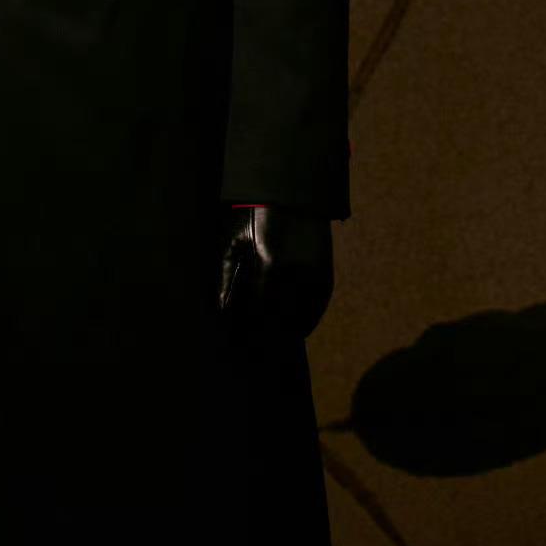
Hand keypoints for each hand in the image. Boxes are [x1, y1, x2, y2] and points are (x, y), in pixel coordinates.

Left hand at [218, 201, 333, 337]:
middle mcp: (296, 272)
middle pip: (281, 318)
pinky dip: (308, 319)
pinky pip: (319, 303)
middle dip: (267, 338)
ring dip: (288, 333)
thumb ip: (225, 277)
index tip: (240, 346)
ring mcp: (315, 272)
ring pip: (303, 315)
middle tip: (256, 354)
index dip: (249, 332)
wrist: (290, 191)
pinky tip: (299, 331)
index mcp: (269, 266)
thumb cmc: (252, 215)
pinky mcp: (326, 269)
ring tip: (275, 346)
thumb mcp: (232, 242)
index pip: (258, 312)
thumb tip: (220, 309)